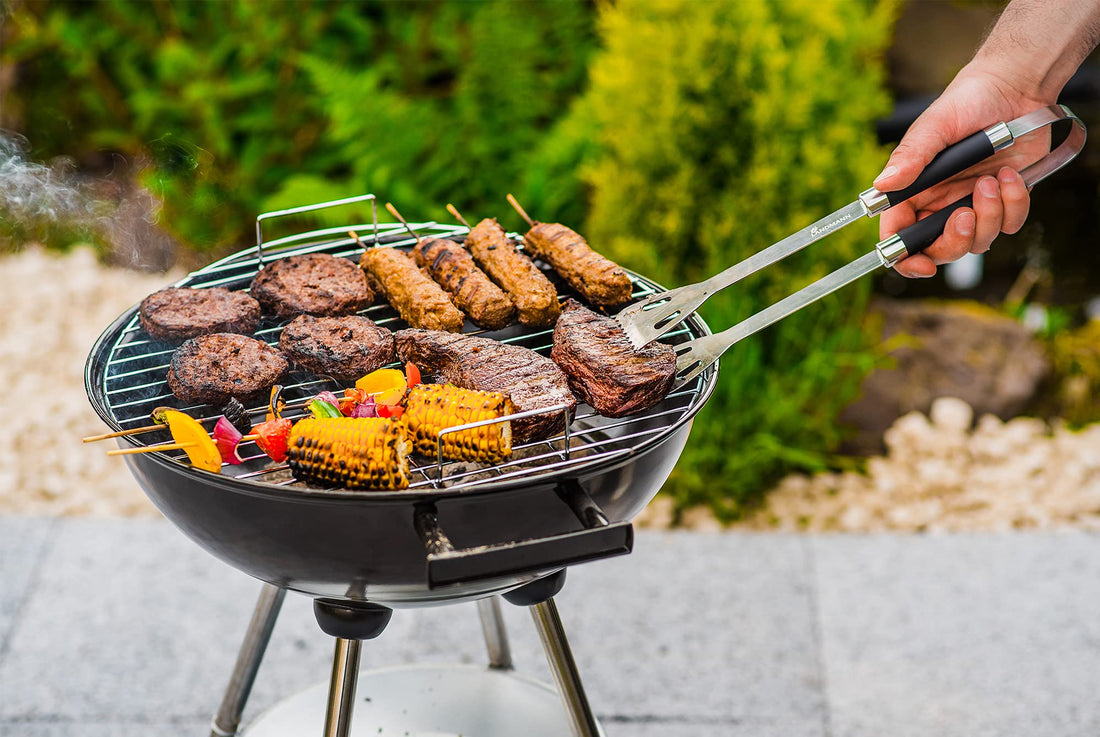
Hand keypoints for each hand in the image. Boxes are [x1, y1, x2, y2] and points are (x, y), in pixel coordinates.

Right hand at [874, 66, 1051, 277]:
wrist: (1015, 87)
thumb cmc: (967, 101)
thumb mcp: (935, 126)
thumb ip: (910, 157)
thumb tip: (882, 186)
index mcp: (914, 192)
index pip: (901, 235)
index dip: (907, 258)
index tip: (922, 265)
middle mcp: (940, 204)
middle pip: (939, 250)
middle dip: (953, 242)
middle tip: (965, 215)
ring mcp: (973, 204)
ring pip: (977, 241)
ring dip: (988, 216)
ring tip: (992, 180)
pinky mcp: (1004, 200)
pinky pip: (1010, 223)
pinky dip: (1014, 204)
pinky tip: (1011, 175)